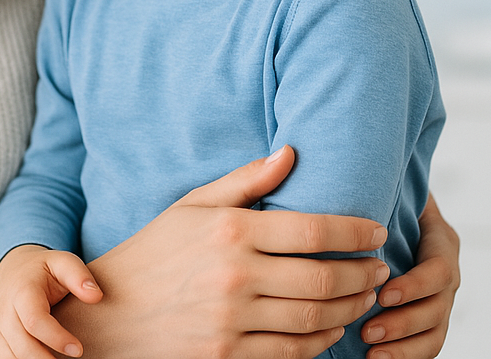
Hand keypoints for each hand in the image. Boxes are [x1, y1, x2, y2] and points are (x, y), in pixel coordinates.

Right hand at [0, 245, 102, 358]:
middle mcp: (4, 310)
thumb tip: (96, 296)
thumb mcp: (62, 262)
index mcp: (22, 291)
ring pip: (8, 356)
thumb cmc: (43, 269)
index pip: (35, 320)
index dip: (56, 338)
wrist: (12, 269)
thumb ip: (79, 276)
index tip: (78, 350)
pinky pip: (2, 358)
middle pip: (21, 344)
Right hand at [52, 146, 390, 358]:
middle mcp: (234, 276)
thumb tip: (291, 152)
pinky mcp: (227, 355)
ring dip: (351, 309)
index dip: (356, 233)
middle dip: (363, 274)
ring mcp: (231, 321)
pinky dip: (322, 342)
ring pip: (315, 319)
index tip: (378, 232)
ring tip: (365, 296)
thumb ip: (245, 180)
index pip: (313, 231)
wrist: (109, 316)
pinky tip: (333, 328)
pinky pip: (292, 353)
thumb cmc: (154, 253)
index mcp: (230, 231)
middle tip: (381, 268)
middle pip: (323, 279)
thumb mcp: (192, 205)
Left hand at [359, 194, 460, 358]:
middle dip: (404, 324)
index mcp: (442, 242)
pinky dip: (405, 356)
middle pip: (438, 310)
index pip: (439, 271)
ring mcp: (440, 300)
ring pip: (435, 335)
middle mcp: (446, 276)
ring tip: (372, 353)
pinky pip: (425, 345)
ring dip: (404, 347)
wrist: (401, 211)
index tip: (383, 294)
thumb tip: (336, 188)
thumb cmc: (390, 197)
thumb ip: (379, 193)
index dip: (414, 286)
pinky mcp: (428, 320)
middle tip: (368, 331)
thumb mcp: (393, 189)